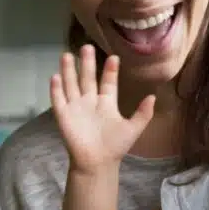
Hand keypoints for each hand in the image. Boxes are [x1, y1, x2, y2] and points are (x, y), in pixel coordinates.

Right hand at [49, 45, 156, 173]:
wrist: (98, 163)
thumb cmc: (115, 146)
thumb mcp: (133, 129)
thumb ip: (143, 113)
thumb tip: (153, 97)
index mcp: (107, 103)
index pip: (108, 82)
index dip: (110, 70)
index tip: (114, 58)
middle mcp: (90, 101)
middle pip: (87, 78)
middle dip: (87, 63)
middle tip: (87, 46)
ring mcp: (76, 107)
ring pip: (71, 84)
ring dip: (68, 70)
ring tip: (67, 54)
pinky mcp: (63, 115)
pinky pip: (58, 99)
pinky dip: (56, 89)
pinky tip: (55, 76)